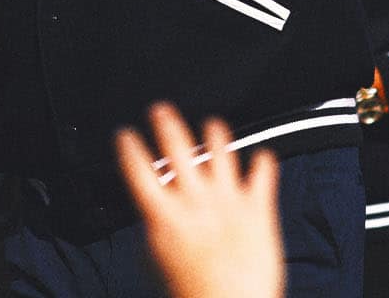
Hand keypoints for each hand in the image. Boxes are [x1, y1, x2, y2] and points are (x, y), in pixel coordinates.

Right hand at [115, 103, 282, 297]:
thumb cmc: (193, 295)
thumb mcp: (156, 261)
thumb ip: (154, 228)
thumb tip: (151, 212)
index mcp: (164, 215)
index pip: (138, 169)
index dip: (128, 147)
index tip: (125, 135)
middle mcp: (195, 200)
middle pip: (176, 146)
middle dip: (166, 121)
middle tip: (161, 110)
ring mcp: (229, 199)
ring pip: (221, 149)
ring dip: (215, 133)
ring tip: (213, 126)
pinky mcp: (258, 207)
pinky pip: (264, 171)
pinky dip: (263, 161)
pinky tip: (262, 156)